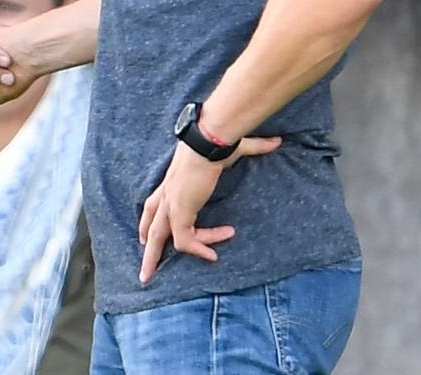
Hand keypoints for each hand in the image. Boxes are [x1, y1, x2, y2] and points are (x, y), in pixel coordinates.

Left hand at [137, 137, 280, 284]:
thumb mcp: (235, 148)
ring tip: (162, 278)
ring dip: (158, 260)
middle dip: (148, 251)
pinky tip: (213, 254)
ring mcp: (171, 204)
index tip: (144, 237)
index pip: (152, 205)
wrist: (210, 141)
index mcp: (172, 181)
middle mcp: (167, 194)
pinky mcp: (179, 212)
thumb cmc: (219, 142)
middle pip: (149, 224)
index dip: (147, 221)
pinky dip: (199, 249)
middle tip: (145, 274)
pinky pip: (186, 240)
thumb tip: (277, 142)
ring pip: (159, 238)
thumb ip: (256, 147)